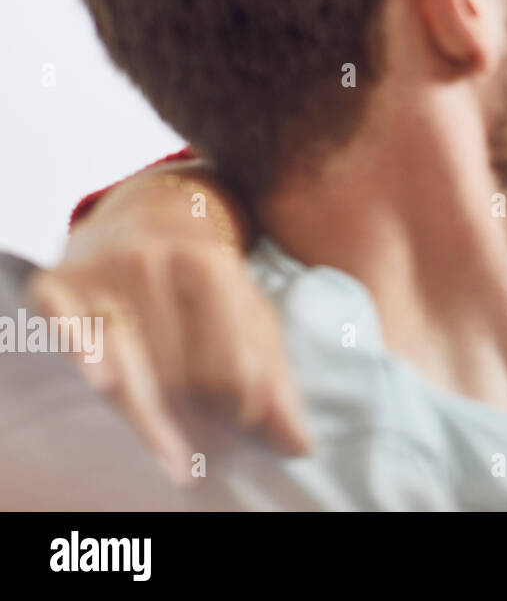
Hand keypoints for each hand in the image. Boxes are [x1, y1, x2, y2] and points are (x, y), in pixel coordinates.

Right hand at [28, 163, 310, 483]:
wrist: (145, 214)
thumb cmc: (206, 279)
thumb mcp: (250, 311)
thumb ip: (274, 376)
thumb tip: (298, 445)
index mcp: (209, 265)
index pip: (230, 372)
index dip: (241, 408)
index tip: (240, 418)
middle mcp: (152, 261)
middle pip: (178, 378)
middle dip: (194, 413)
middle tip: (200, 422)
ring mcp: (102, 272)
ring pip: (128, 374)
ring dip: (149, 412)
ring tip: (167, 420)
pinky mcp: (55, 285)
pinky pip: (65, 329)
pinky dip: (84, 354)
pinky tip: (103, 379)